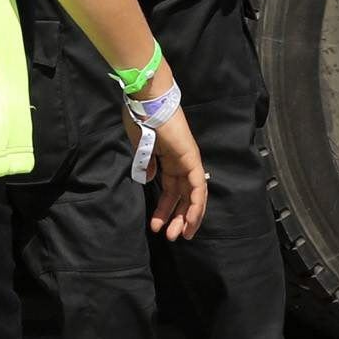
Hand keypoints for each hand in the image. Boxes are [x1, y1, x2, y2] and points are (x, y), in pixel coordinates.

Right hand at [125, 94, 207, 239]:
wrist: (147, 101)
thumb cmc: (140, 119)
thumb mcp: (140, 148)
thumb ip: (147, 164)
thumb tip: (150, 180)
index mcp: (169, 161)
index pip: (171, 191)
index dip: (165, 209)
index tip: (157, 226)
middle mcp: (182, 164)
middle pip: (183, 197)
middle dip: (177, 218)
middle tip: (171, 237)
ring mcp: (189, 161)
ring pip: (194, 196)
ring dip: (188, 217)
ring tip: (180, 236)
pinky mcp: (192, 159)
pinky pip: (197, 187)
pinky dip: (196, 206)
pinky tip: (189, 221)